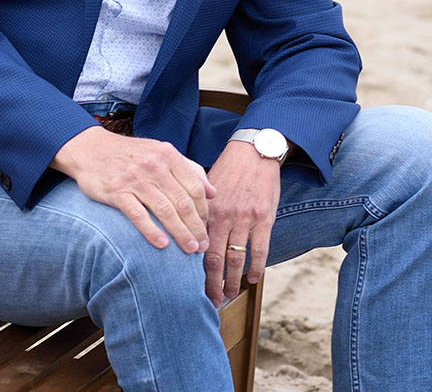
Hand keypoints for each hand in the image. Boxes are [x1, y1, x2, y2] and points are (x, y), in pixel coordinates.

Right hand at [51, 126, 215, 253]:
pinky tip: (162, 245)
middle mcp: (154, 165)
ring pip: (165, 210)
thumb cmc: (131, 154)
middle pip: (183, 201)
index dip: (204, 210)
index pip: (195, 186)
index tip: (207, 227)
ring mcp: (135, 178)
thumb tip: (213, 192)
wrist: (91, 149)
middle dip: (196, 226)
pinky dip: (152, 231)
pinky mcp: (117, 191)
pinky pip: (138, 215)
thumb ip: (188, 169)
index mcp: (168, 154)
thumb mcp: (160, 152)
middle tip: (203, 246)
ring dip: (180, 232)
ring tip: (190, 249)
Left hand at [204, 141, 280, 306]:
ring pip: (236, 258)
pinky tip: (252, 279)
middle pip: (215, 259)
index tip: (191, 286)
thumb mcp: (208, 186)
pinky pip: (260, 250)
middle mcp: (224, 216)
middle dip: (212, 283)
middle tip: (210, 301)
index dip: (194, 270)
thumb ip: (200, 209)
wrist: (254, 151)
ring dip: (233, 281)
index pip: (198, 246)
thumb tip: (188, 231)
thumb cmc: (229, 169)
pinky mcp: (264, 218)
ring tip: (229, 295)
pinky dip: (256, 268)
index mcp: (208, 209)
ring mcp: (245, 218)